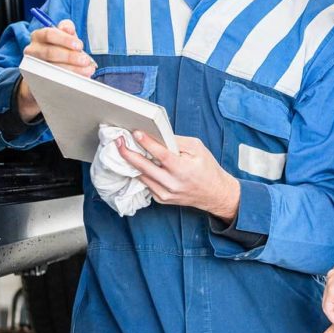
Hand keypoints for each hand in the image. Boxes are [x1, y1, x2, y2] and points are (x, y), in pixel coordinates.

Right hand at [17, 19, 94, 121]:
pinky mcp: (37, 79)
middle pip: (50, 52)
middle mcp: (32, 50)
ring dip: (72, 70)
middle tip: (85, 60)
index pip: (49, 34)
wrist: (49, 69)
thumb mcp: (63, 36)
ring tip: (86, 70)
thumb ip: (67, 29)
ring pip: (51, 68)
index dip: (65, 39)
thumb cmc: (58, 49)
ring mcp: (33, 66)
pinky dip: (67, 80)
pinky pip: (53, 80)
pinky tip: (79, 78)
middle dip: (70, 57)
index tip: (79, 46)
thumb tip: (69, 29)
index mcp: (38, 36)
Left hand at [119, 131, 240, 220]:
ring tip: (125, 149)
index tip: (135, 133)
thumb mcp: (198, 148)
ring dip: (132, 163)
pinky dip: (141, 173)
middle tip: (118, 142)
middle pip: (144, 167)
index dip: (146, 143)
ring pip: (141, 176)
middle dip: (128, 153)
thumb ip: (177, 141)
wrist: (214, 194)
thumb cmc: (207, 168)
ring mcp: (165, 193)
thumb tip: (158, 135)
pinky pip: (146, 184)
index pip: (160, 154)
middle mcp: (172, 183)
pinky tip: (138, 164)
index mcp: (182, 169)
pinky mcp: (162, 199)